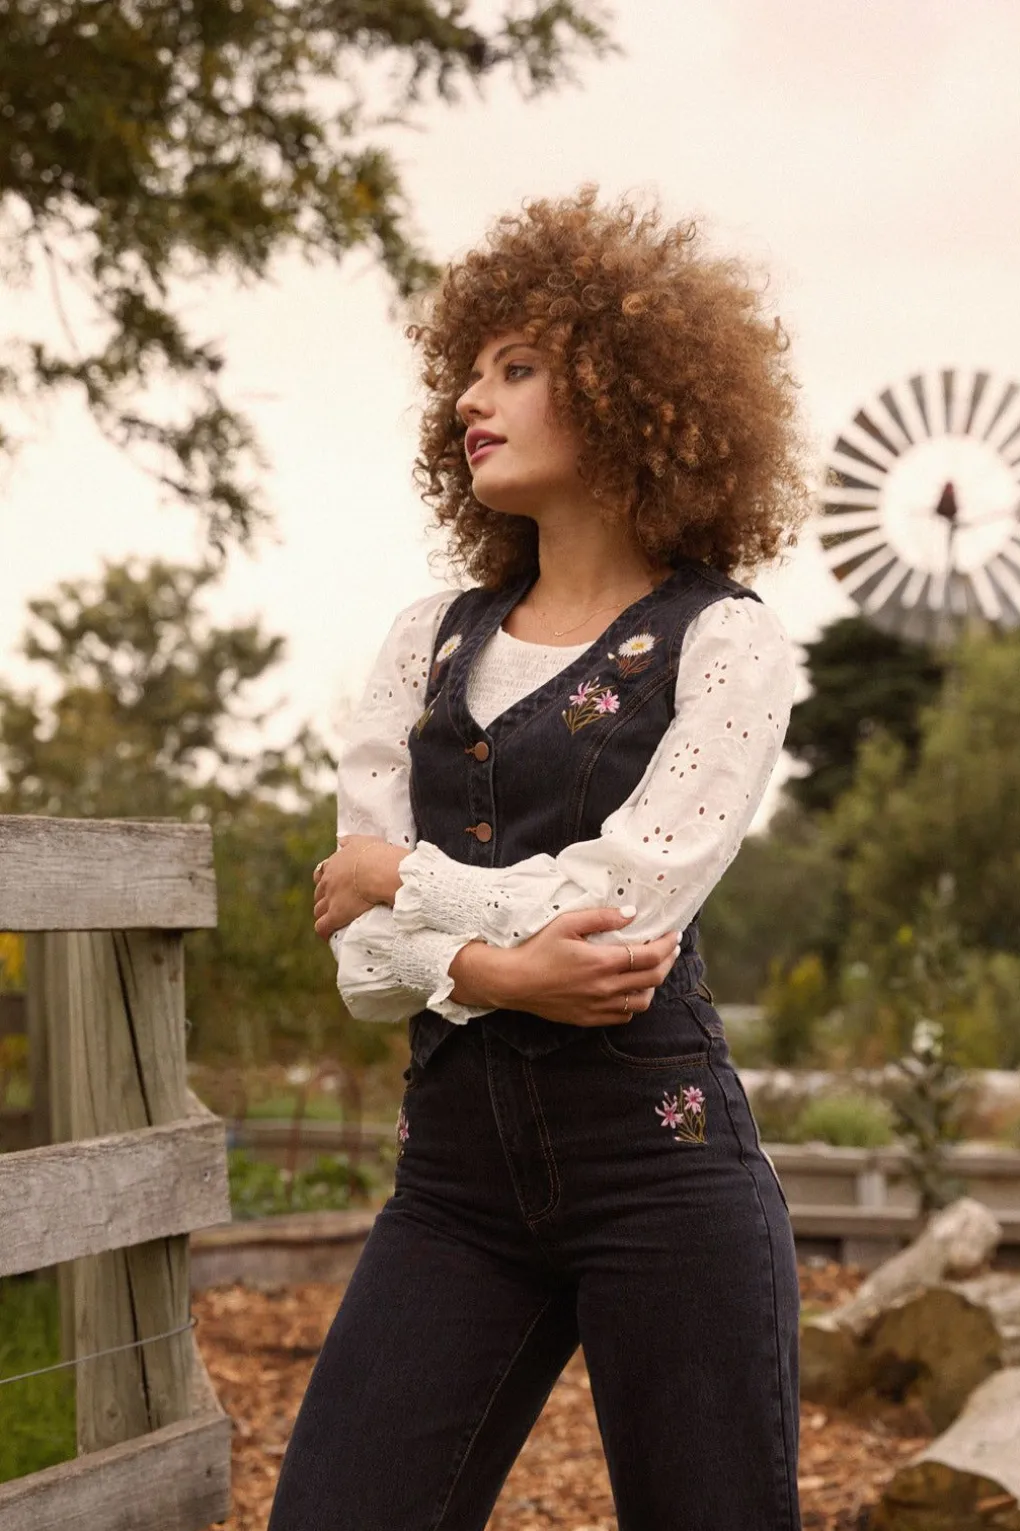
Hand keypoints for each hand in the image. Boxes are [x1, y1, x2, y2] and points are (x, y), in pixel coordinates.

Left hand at [312, 836, 407, 939]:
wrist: (381, 871)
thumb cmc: (377, 855)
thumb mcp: (363, 841)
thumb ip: (350, 841)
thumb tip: (340, 839)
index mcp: (334, 863)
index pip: (322, 874)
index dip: (327, 881)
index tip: (334, 886)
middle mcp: (328, 881)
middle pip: (319, 892)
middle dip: (324, 898)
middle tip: (336, 904)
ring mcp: (330, 898)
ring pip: (319, 910)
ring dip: (324, 915)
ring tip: (333, 922)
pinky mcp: (335, 915)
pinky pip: (322, 926)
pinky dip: (323, 931)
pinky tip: (328, 935)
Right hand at [449, 908, 679, 1026]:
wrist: (514, 982)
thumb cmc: (538, 949)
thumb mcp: (567, 924)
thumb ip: (601, 917)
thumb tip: (631, 913)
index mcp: (602, 962)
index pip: (649, 956)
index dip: (667, 946)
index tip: (674, 935)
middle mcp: (605, 988)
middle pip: (652, 979)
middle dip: (668, 962)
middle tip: (671, 949)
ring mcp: (599, 1007)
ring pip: (642, 1002)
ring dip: (653, 985)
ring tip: (653, 970)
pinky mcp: (590, 1019)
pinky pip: (624, 1016)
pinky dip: (633, 1003)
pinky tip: (630, 990)